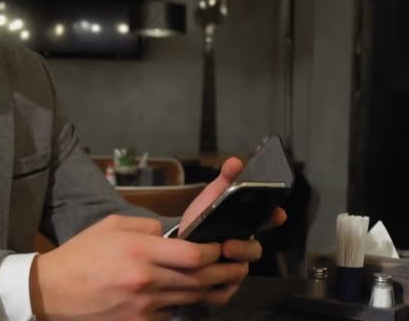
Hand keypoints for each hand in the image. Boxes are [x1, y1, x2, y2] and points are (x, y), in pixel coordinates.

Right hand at [29, 216, 248, 319]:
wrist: (52, 291)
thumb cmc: (81, 254)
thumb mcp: (111, 226)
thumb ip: (147, 228)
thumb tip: (171, 236)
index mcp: (140, 252)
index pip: (194, 255)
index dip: (215, 252)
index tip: (222, 246)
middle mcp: (147, 281)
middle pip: (200, 280)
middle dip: (225, 272)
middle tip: (240, 266)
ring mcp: (144, 307)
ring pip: (191, 300)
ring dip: (212, 290)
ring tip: (227, 280)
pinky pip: (172, 314)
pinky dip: (185, 305)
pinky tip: (193, 297)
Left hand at [175, 157, 287, 305]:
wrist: (175, 248)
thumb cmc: (198, 222)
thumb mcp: (210, 199)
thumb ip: (224, 180)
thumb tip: (236, 161)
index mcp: (244, 226)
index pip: (266, 221)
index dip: (273, 217)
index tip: (277, 213)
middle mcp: (243, 249)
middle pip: (254, 250)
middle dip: (244, 247)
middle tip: (228, 245)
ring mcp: (235, 270)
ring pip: (241, 271)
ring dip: (226, 266)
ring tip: (213, 259)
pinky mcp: (223, 289)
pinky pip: (226, 291)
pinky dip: (216, 286)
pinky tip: (205, 278)